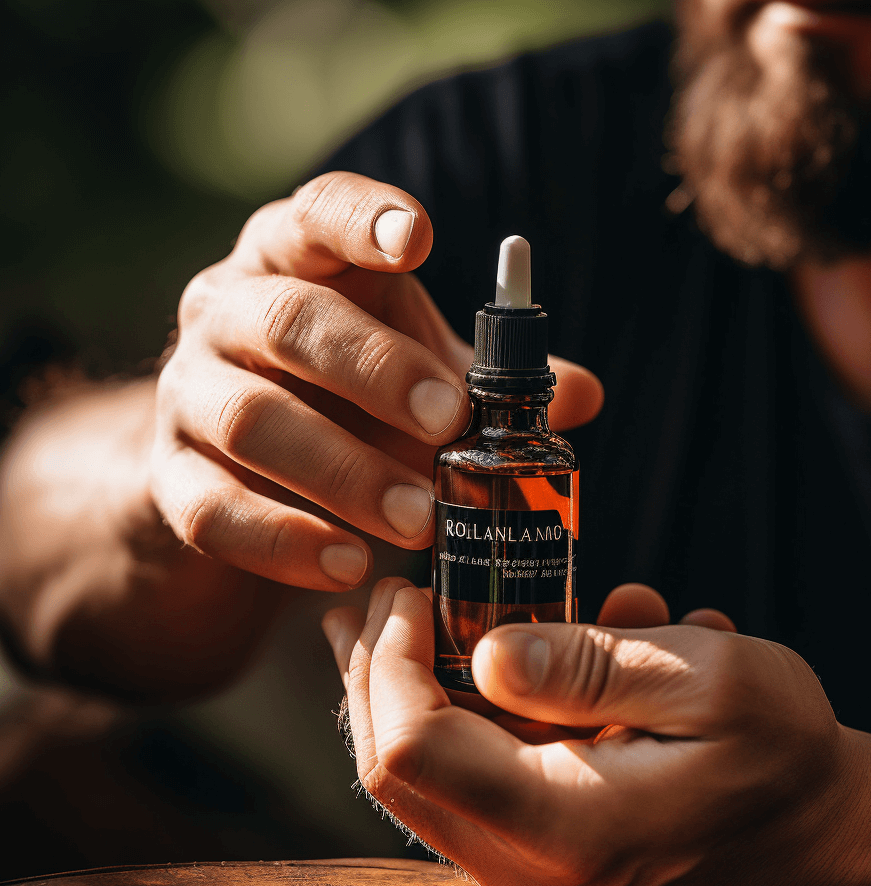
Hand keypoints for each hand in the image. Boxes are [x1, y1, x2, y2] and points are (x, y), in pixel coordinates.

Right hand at [152, 173, 602, 590]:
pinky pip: (213, 511)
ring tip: (419, 521)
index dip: (362, 219)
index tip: (420, 239)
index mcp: (291, 260)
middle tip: (449, 423)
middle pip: (287, 320)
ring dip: (345, 473)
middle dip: (374, 370)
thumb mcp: (410, 368)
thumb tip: (583, 395)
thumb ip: (485, 379)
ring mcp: (186, 395)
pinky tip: (351, 566)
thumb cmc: (339, 393)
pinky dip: (285, 542)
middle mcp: (224, 311)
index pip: (316, 214)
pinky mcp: (168, 479)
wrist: (229, 459)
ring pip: (253, 422)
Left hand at [322, 579, 859, 885]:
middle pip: (393, 769)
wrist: (820, 835)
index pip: (413, 748)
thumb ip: (594, 666)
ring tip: (434, 612)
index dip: (390, 660)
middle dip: (378, 670)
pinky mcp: (541, 847)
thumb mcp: (710, 681)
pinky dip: (472, 708)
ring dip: (417, 685)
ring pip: (419, 775)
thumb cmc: (783, 755)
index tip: (408, 592)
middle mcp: (530, 865)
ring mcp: (530, 865)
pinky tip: (527, 653)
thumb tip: (488, 654)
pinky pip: (469, 776)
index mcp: (567, 825)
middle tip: (391, 596)